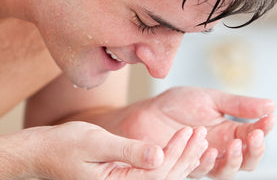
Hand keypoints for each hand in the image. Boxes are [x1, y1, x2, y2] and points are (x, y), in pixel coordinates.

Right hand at [0, 121, 207, 179]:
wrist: (45, 151)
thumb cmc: (65, 145)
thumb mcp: (96, 143)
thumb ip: (128, 151)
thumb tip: (159, 156)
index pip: (159, 171)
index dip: (178, 151)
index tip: (191, 131)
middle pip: (166, 176)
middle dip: (187, 154)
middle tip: (202, 133)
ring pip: (162, 176)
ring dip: (182, 158)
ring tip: (199, 141)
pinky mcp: (125, 178)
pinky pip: (153, 174)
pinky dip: (170, 162)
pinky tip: (182, 153)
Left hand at [111, 86, 274, 178]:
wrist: (148, 112)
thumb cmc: (177, 104)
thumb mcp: (211, 99)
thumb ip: (238, 105)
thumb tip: (270, 105)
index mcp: (229, 130)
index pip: (254, 135)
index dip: (265, 128)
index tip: (270, 118)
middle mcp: (220, 147)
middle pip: (247, 160)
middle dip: (255, 150)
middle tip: (255, 135)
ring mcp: (204, 159)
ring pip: (228, 171)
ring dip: (234, 160)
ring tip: (234, 144)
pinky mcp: (187, 165)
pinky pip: (201, 170)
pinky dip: (207, 162)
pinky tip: (208, 150)